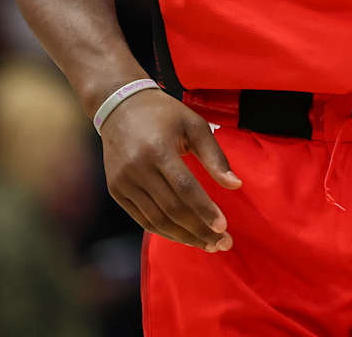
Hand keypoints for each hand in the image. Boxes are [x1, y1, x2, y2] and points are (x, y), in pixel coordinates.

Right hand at [100, 89, 241, 251]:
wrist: (119, 106)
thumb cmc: (164, 114)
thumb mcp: (194, 125)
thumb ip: (215, 156)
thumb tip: (236, 185)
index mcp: (158, 150)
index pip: (185, 188)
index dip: (204, 210)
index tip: (223, 227)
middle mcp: (137, 169)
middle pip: (171, 209)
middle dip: (199, 230)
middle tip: (222, 243)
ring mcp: (123, 182)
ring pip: (156, 220)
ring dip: (183, 236)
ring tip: (207, 244)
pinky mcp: (116, 190)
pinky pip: (142, 219)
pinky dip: (164, 231)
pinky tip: (184, 236)